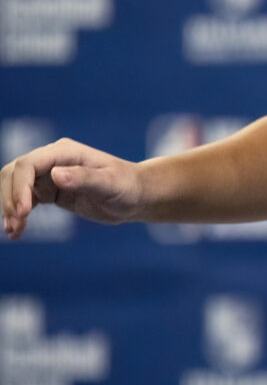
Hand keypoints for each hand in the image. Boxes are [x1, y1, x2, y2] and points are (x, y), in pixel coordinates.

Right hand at [1, 138, 142, 239]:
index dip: (20, 187)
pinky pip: (25, 200)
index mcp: (65, 152)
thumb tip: (55, 175)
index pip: (28, 165)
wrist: (136, 196)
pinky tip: (16, 232)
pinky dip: (17, 214)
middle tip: (15, 224)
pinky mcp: (50, 191)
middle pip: (14, 174)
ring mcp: (49, 175)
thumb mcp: (110, 183)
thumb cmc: (127, 186)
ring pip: (15, 187)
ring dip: (10, 208)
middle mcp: (53, 160)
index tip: (24, 212)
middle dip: (10, 198)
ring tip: (14, 231)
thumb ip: (84, 178)